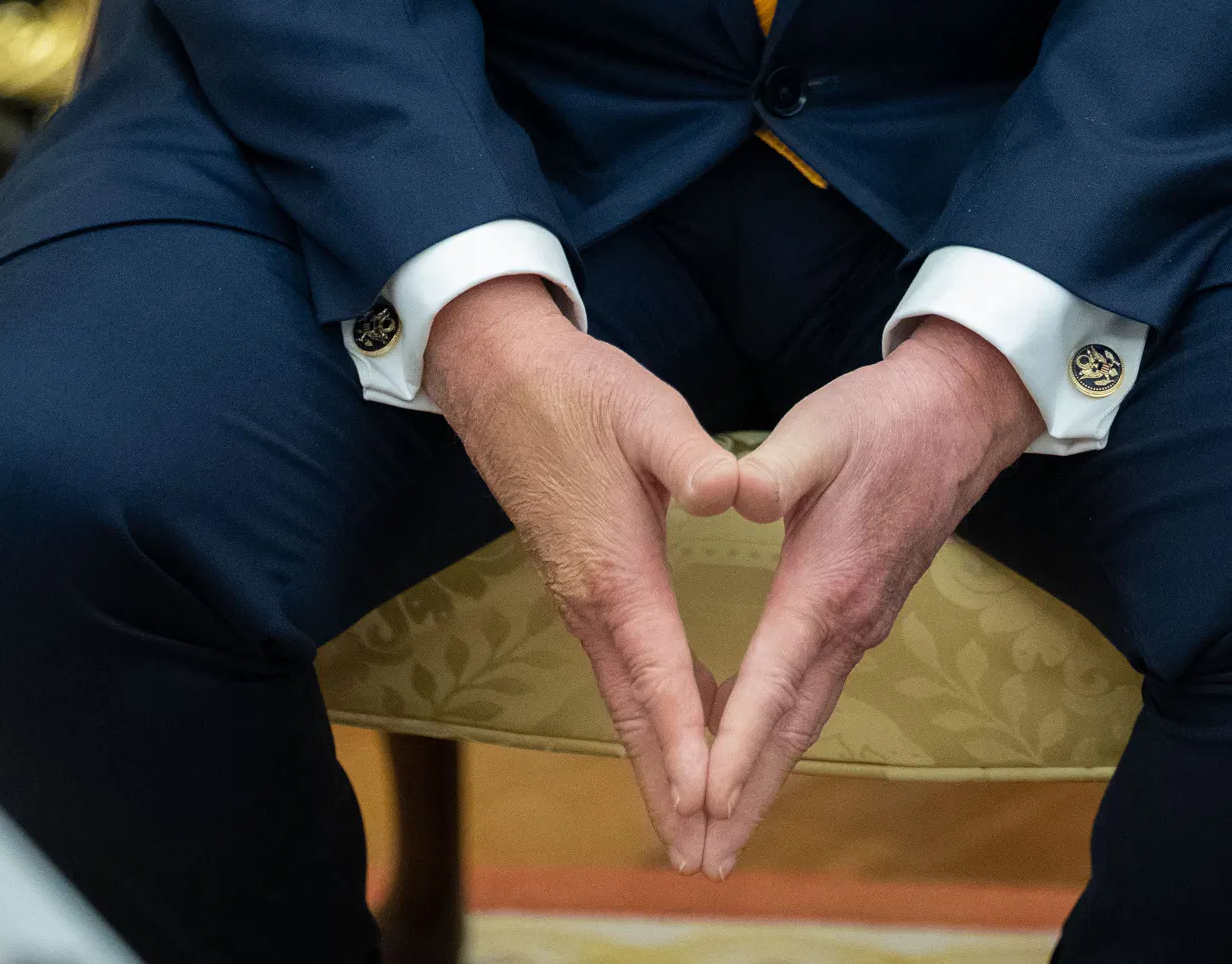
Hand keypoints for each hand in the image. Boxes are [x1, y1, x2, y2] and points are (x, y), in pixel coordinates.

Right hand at [425, 277, 742, 870]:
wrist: (499, 375)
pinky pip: (620, 673)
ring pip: (624, 701)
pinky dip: (651, 718)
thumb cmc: (578, 389)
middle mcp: (591, 601)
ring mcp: (580, 599)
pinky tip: (683, 732)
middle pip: (635, 714)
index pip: (657, 671)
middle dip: (669, 787)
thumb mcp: (645, 408)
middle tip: (700, 855)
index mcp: (614, 567)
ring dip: (658, 764)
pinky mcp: (581, 586)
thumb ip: (689, 455)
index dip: (687, 737)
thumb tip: (732, 487)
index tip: (709, 797)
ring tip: (691, 825)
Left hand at [697, 321, 1040, 874]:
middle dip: (748, 797)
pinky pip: (818, 693)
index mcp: (827, 585)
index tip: (702, 800)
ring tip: (727, 829)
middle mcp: (850, 622)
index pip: (772, 682)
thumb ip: (774, 466)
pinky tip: (761, 747)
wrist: (960, 416)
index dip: (735, 745)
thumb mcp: (819, 429)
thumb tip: (737, 492)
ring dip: (766, 775)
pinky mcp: (867, 612)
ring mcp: (863, 623)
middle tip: (709, 863)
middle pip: (792, 728)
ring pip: (807, 717)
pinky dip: (784, 734)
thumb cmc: (881, 419)